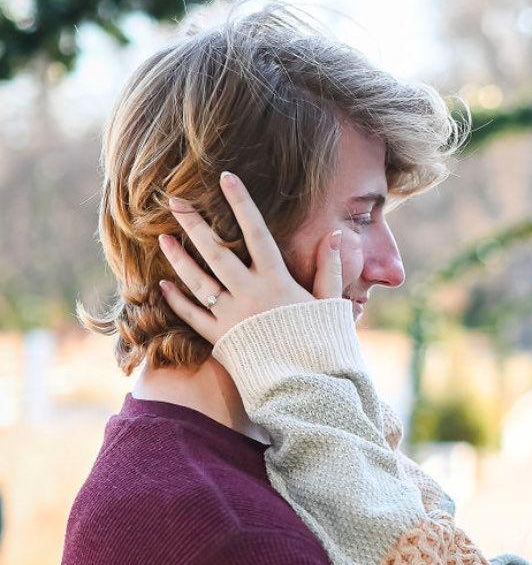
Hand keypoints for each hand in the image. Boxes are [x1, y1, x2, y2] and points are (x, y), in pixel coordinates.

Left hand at [157, 171, 343, 342]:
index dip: (242, 203)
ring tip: (163, 237)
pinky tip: (163, 285)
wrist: (307, 386)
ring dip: (179, 258)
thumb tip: (335, 237)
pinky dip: (177, 301)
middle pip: (217, 252)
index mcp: (277, 281)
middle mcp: (249, 294)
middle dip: (194, 223)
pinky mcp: (221, 339)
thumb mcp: (331, 304)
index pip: (257, 233)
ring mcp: (231, 316)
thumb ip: (330, 270)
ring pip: (198, 281)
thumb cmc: (323, 344)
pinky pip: (193, 316)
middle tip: (174, 200)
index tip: (226, 177)